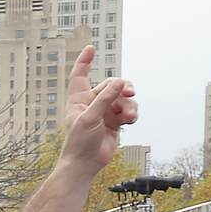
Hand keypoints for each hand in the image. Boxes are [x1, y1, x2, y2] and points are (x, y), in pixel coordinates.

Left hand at [58, 45, 136, 175]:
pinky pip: (128, 110)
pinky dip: (132, 114)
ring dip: (129, 104)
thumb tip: (118, 83)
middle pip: (111, 85)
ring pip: (122, 98)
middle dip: (122, 88)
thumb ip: (104, 99)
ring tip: (130, 115)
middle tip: (130, 92)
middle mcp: (92, 103)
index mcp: (79, 99)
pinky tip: (131, 120)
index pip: (80, 75)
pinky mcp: (115, 121)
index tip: (91, 48)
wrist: (85, 163)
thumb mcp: (90, 118)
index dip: (85, 61)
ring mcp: (104, 112)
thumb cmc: (79, 142)